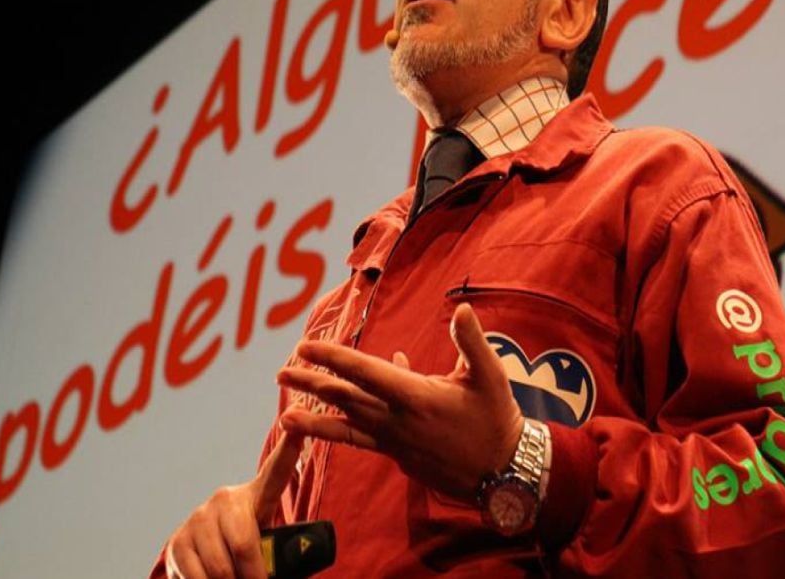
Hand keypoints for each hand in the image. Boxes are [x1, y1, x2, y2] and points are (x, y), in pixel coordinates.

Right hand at [165, 431, 303, 578]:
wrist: (204, 559)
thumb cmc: (247, 552)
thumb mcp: (266, 543)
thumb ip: (276, 549)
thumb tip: (278, 564)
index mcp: (257, 495)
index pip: (277, 469)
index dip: (292, 443)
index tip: (300, 417)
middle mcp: (225, 499)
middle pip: (245, 544)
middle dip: (253, 575)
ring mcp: (199, 517)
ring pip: (220, 568)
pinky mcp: (178, 540)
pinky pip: (197, 577)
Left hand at [276, 302, 523, 501]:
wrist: (504, 475)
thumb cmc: (497, 420)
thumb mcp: (490, 376)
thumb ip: (471, 341)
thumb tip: (461, 308)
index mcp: (416, 397)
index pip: (365, 373)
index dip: (333, 358)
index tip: (305, 347)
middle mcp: (398, 421)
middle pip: (346, 399)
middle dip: (312, 384)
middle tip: (280, 373)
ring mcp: (395, 441)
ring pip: (347, 425)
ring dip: (315, 416)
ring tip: (284, 414)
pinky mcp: (397, 455)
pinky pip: (362, 439)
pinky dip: (343, 428)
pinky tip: (335, 412)